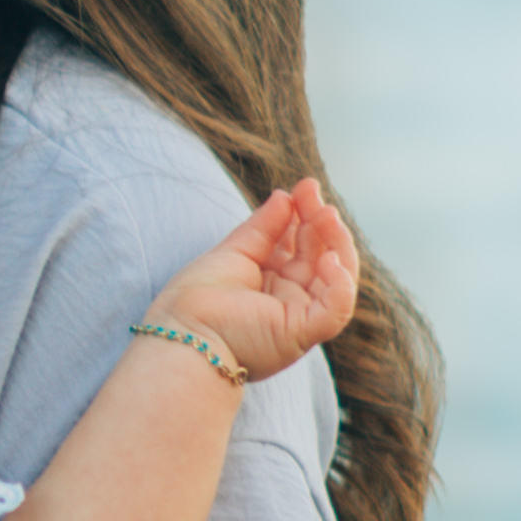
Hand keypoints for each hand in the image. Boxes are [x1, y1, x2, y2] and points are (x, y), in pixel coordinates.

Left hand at [154, 181, 358, 382]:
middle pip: (321, 255)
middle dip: (321, 222)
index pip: (301, 244)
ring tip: (326, 216)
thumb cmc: (196, 299)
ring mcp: (298, 316)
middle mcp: (288, 299)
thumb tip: (284, 195)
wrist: (181, 335)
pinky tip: (328, 258)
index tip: (306, 186)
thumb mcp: (233, 252)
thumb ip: (262, 227)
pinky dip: (339, 283)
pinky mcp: (302, 333)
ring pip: (337, 278)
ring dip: (336, 244)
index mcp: (270, 282)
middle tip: (314, 194)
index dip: (306, 214)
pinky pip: (337, 309)